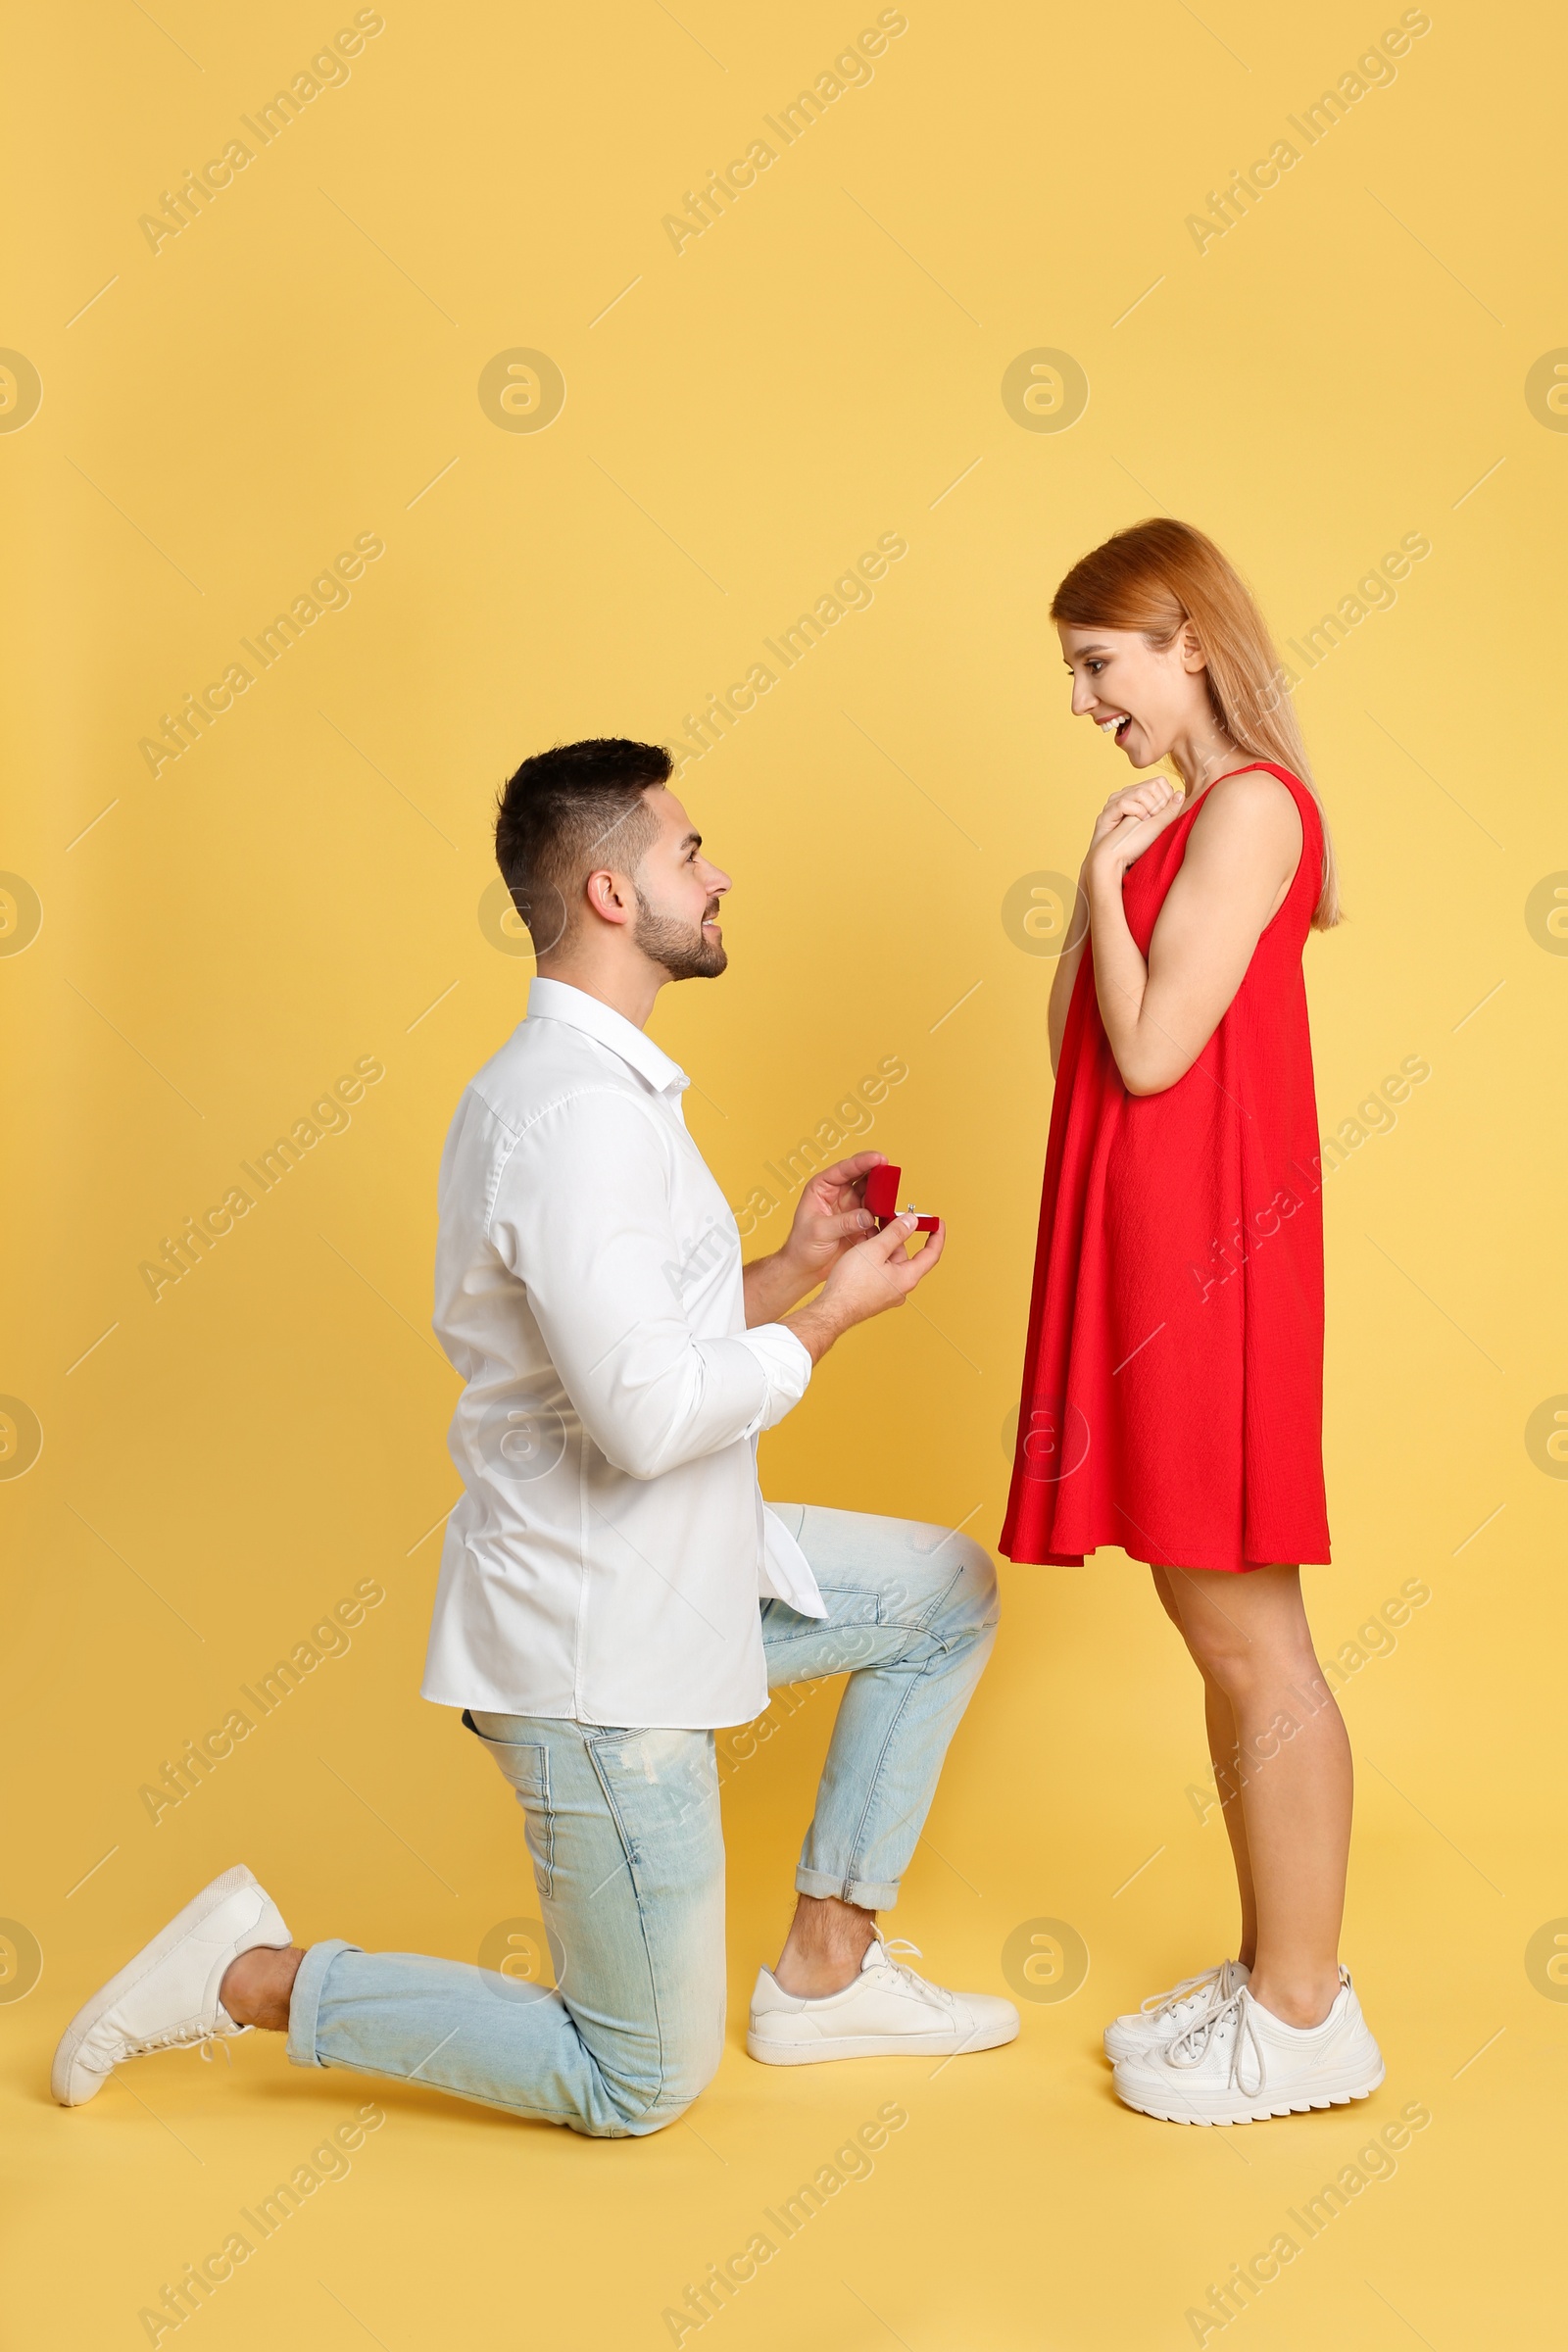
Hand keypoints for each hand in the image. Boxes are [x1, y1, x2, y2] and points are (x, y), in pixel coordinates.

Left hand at [776, 1151, 884, 1286]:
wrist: (806, 1268)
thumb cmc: (802, 1246)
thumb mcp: (820, 1231)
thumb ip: (844, 1222)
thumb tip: (867, 1217)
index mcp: (822, 1187)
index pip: (844, 1169)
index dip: (862, 1161)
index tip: (879, 1158)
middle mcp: (838, 1194)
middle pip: (862, 1176)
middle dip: (878, 1173)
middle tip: (891, 1173)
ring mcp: (851, 1207)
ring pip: (872, 1194)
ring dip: (882, 1195)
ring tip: (891, 1197)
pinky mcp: (861, 1222)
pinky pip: (877, 1213)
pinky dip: (883, 1214)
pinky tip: (887, 1216)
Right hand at [784, 1213, 944, 1363]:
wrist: (832, 1309)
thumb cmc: (851, 1284)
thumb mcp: (875, 1250)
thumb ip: (895, 1233)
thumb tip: (911, 1222)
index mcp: (907, 1278)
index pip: (931, 1254)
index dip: (937, 1236)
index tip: (938, 1224)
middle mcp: (900, 1288)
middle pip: (905, 1256)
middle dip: (897, 1237)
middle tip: (888, 1219)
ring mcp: (887, 1292)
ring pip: (890, 1262)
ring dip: (882, 1245)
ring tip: (869, 1231)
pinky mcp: (874, 1294)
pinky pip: (880, 1271)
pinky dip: (874, 1257)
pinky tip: (862, 1247)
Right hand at [1084, 775, 1186, 882]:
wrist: (1111, 861)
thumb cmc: (1135, 846)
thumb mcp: (1157, 825)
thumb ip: (1168, 810)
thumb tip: (1180, 794)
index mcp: (1138, 798)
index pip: (1159, 782)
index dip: (1167, 796)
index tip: (1165, 814)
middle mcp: (1126, 796)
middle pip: (1152, 785)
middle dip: (1159, 803)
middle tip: (1155, 819)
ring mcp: (1115, 802)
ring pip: (1140, 791)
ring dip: (1149, 808)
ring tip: (1146, 821)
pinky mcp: (1108, 812)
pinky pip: (1125, 803)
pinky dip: (1136, 812)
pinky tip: (1139, 822)